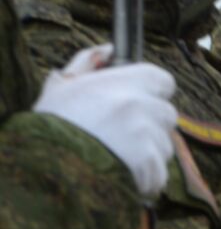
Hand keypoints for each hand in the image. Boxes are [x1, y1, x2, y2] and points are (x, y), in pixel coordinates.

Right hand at [33, 44, 176, 197]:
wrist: (46, 166)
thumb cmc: (52, 125)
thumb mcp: (62, 86)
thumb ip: (87, 62)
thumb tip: (109, 49)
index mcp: (124, 82)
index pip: (163, 81)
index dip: (153, 92)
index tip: (139, 101)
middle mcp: (141, 106)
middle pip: (167, 115)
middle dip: (151, 126)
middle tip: (121, 135)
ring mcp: (148, 136)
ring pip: (165, 146)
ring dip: (149, 154)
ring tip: (115, 158)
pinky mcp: (150, 166)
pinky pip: (159, 174)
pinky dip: (145, 179)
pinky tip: (121, 176)